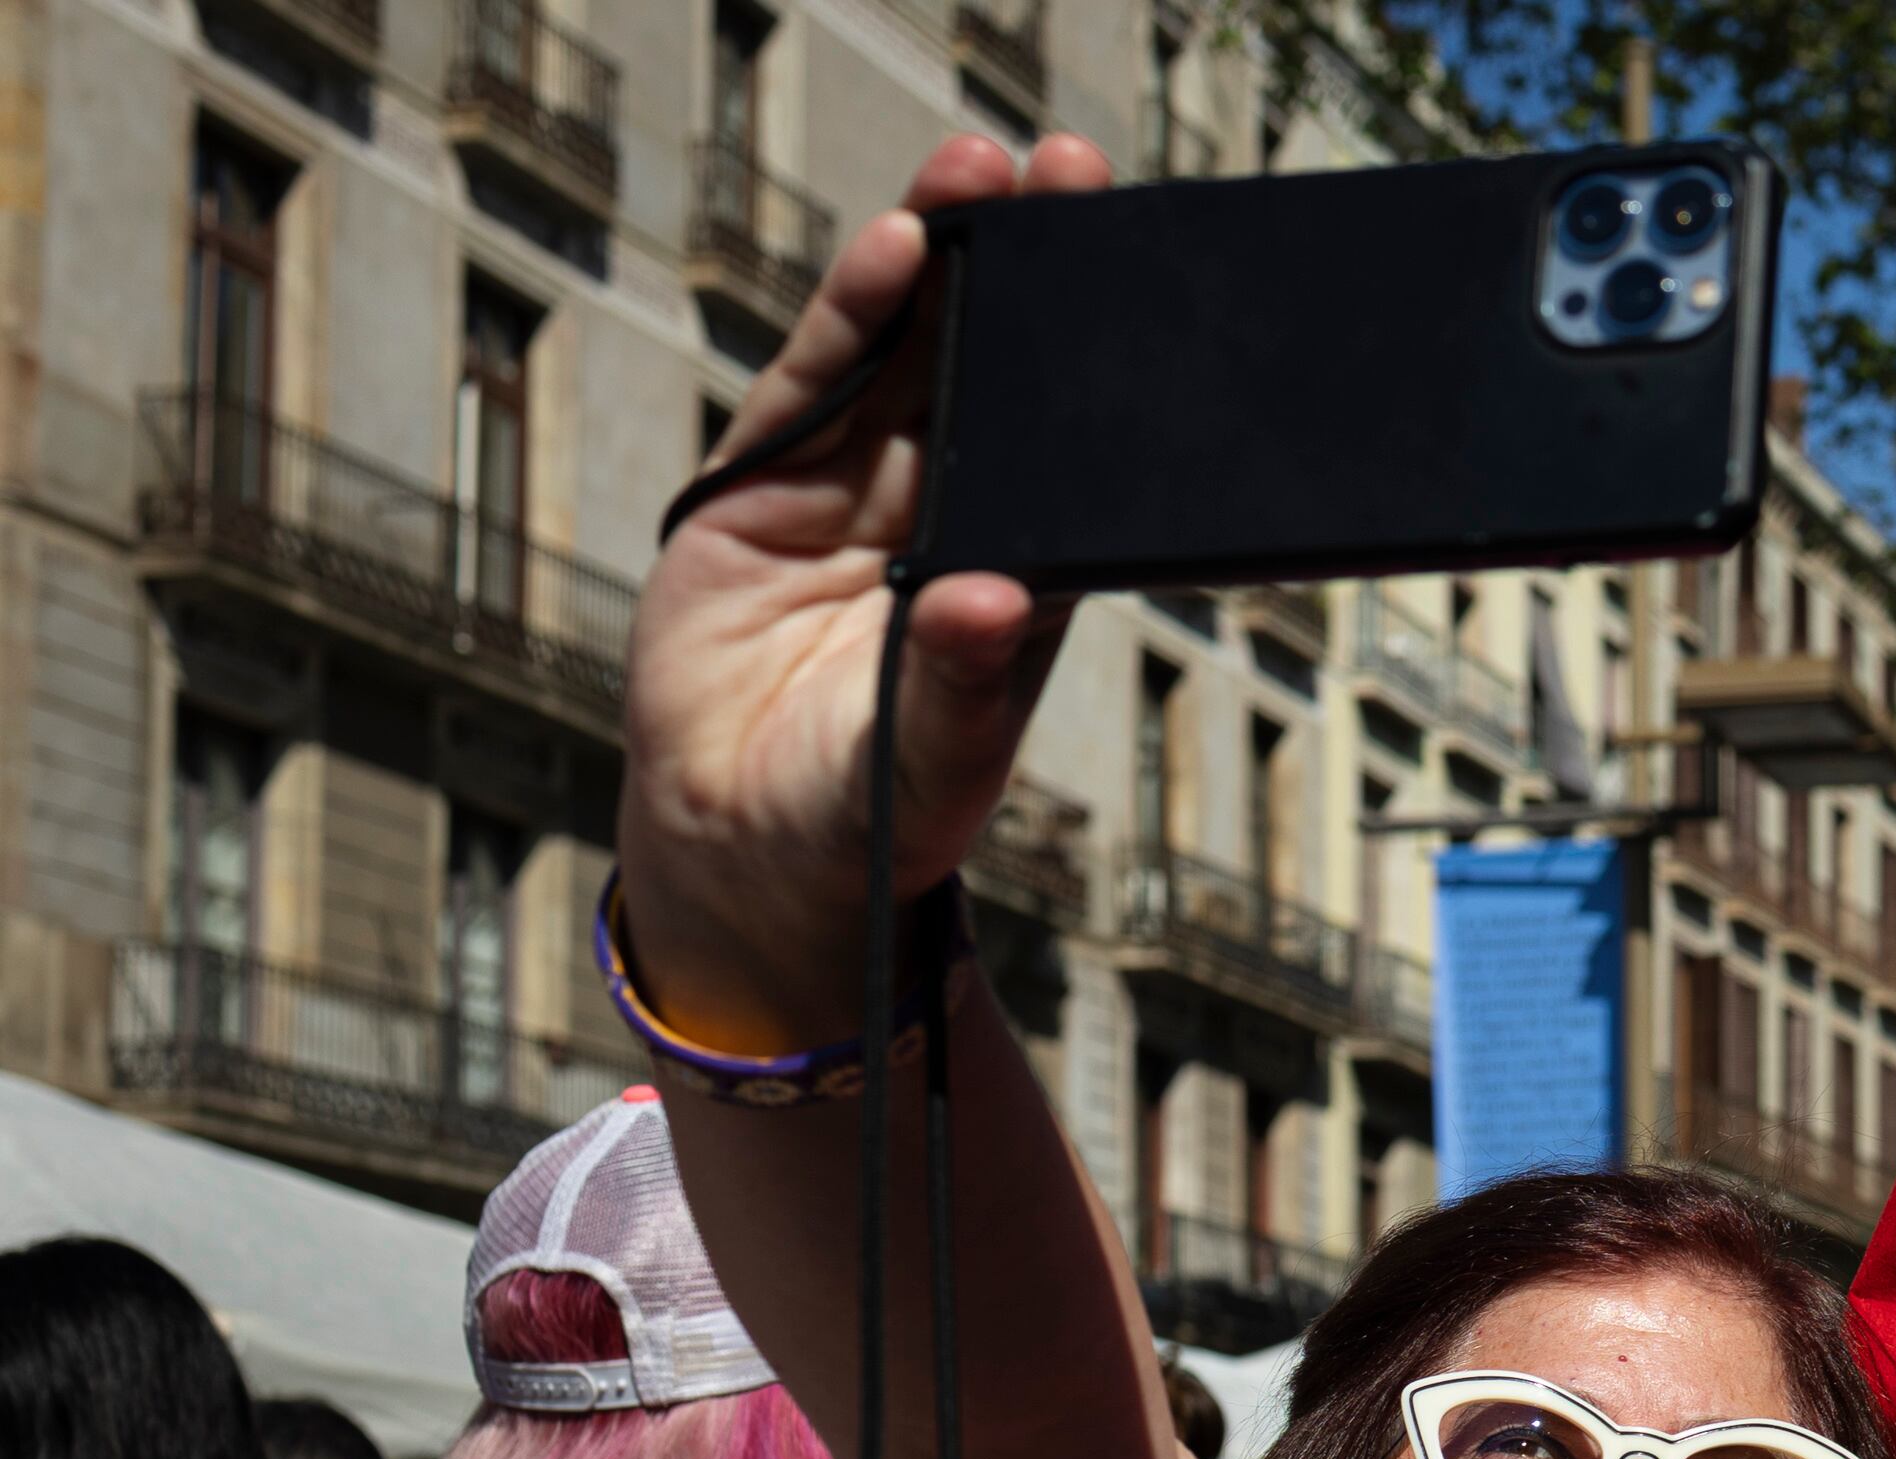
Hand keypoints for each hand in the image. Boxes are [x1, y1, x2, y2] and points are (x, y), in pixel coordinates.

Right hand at [618, 132, 1113, 1040]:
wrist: (746, 845)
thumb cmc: (869, 814)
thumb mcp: (927, 760)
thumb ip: (955, 683)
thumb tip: (989, 602)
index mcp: (1023, 575)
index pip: (1079, 450)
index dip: (1104, 363)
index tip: (1144, 273)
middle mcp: (953, 516)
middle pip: (1002, 372)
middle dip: (1030, 273)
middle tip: (1067, 172)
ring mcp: (860, 492)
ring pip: (911, 356)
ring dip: (941, 264)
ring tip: (979, 174)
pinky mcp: (769, 486)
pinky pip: (819, 386)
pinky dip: (851, 318)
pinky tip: (891, 247)